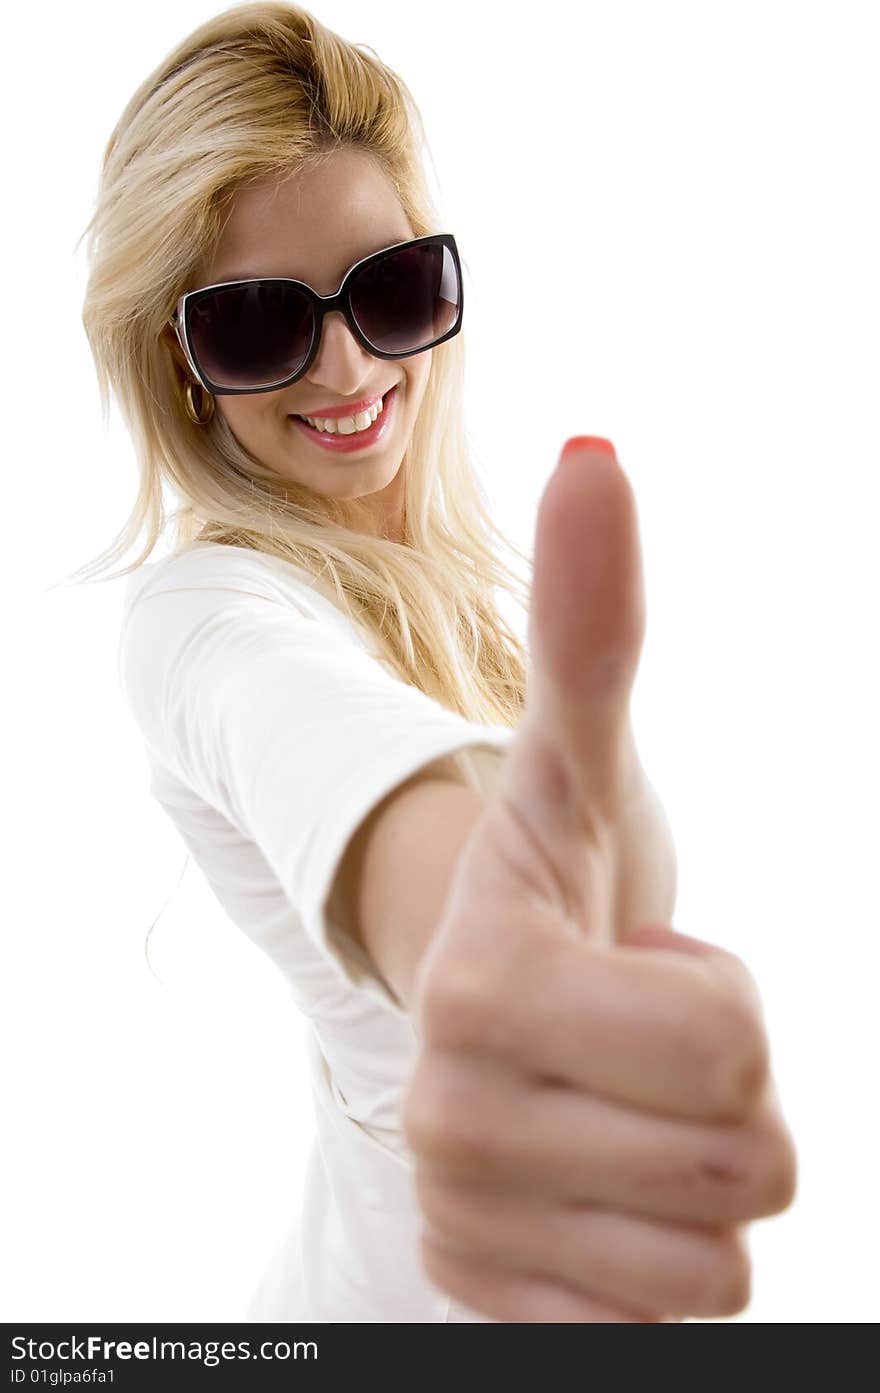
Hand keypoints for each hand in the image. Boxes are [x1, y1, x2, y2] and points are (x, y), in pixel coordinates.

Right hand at [403, 438, 796, 1321]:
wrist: (474, 1011)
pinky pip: (661, 1331)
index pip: (736, 1052)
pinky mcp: (485, 1301)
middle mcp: (454, 1116)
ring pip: (717, 1266)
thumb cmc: (555, 885)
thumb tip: (597, 455)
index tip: (646, 967)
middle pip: (747, 1169)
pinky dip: (648, 1266)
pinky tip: (589, 1194)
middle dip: (724, 1100)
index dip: (731, 1009)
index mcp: (487, 987)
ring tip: (614, 1111)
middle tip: (639, 1047)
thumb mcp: (583, 765)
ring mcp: (465, 1222)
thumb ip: (595, 622)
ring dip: (693, 1184)